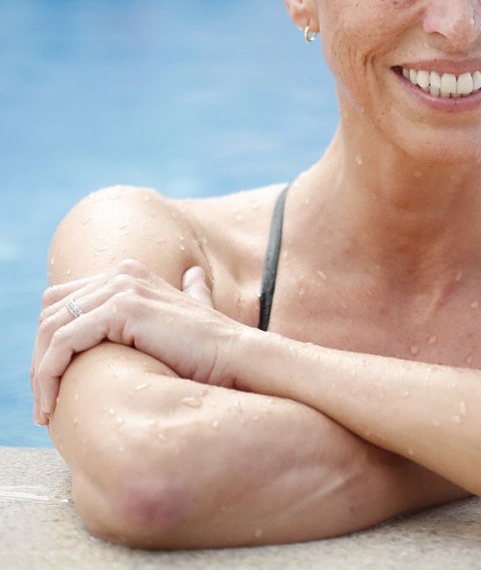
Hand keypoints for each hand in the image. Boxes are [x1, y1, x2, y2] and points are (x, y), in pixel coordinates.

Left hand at [33, 258, 249, 423]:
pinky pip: (63, 342)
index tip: (53, 383)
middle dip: (40, 359)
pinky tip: (54, 402)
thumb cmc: (214, 350)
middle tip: (44, 402)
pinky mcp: (121, 309)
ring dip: (40, 373)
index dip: (50, 343)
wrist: (238, 358)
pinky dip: (49, 374)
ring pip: (50, 329)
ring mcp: (121, 288)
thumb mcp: (191, 314)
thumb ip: (188, 293)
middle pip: (50, 313)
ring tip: (46, 409)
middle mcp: (122, 273)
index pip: (64, 301)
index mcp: (130, 273)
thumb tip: (193, 277)